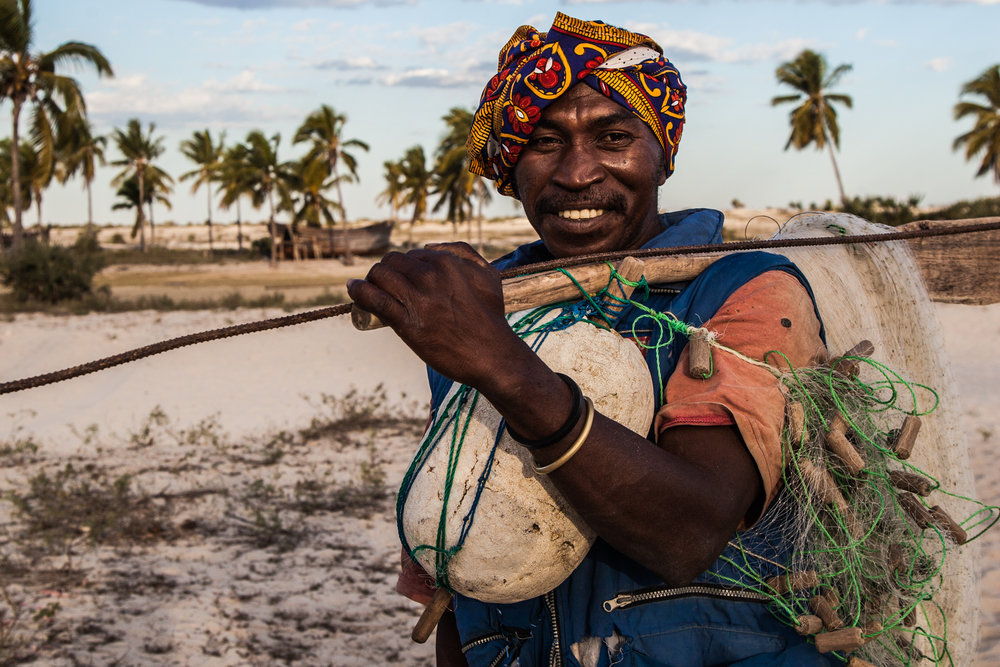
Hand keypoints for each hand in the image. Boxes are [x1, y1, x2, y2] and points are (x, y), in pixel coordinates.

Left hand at [347, 243, 521, 386]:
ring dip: (369, 280)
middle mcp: (431, 276)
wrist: (493, 355)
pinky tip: (354, 289)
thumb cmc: (491, 317)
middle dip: (384, 272)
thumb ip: (464, 252)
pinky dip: (359, 291)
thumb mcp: (487, 275)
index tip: (399, 280)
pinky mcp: (407, 322)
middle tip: (383, 286)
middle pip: (391, 263)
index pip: (410, 255)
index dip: (401, 267)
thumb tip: (429, 246)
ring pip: (379, 276)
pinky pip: (373, 299)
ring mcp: (418, 299)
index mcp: (447, 263)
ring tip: (367, 290)